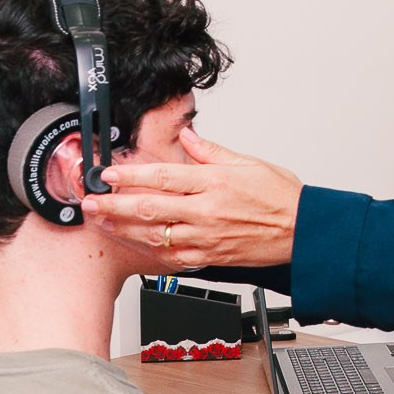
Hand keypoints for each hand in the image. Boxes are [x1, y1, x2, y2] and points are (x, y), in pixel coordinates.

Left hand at [82, 130, 301, 268]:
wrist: (303, 233)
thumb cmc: (282, 199)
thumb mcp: (249, 163)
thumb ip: (212, 151)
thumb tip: (187, 136)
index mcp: (215, 182)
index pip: (164, 176)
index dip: (131, 175)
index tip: (109, 174)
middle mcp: (207, 211)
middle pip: (150, 208)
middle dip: (114, 205)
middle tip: (90, 201)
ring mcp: (206, 237)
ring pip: (154, 235)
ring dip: (122, 229)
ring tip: (100, 221)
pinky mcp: (209, 257)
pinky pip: (171, 256)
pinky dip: (148, 250)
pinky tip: (132, 243)